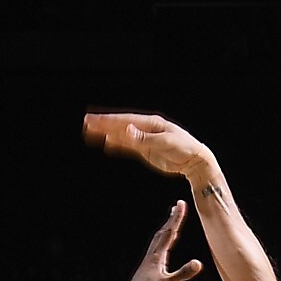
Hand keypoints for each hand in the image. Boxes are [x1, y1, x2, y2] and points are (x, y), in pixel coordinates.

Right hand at [84, 112, 214, 181]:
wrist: (194, 160)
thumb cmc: (184, 148)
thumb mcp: (164, 143)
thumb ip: (144, 138)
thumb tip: (127, 131)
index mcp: (150, 123)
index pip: (125, 120)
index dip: (109, 120)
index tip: (95, 120)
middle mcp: (145, 129)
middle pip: (120, 125)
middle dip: (103, 124)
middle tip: (86, 122)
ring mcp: (144, 139)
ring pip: (121, 135)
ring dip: (106, 133)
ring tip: (90, 132)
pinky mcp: (145, 151)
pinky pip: (127, 147)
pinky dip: (116, 145)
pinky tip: (106, 143)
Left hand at [108, 201, 203, 280]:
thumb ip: (182, 274)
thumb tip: (198, 263)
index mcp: (156, 257)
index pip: (168, 233)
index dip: (176, 218)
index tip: (181, 203)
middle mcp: (151, 257)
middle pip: (163, 234)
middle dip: (171, 220)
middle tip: (177, 206)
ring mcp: (148, 265)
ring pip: (158, 243)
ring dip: (166, 231)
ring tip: (171, 224)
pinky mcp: (146, 273)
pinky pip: (157, 253)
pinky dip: (162, 246)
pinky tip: (162, 253)